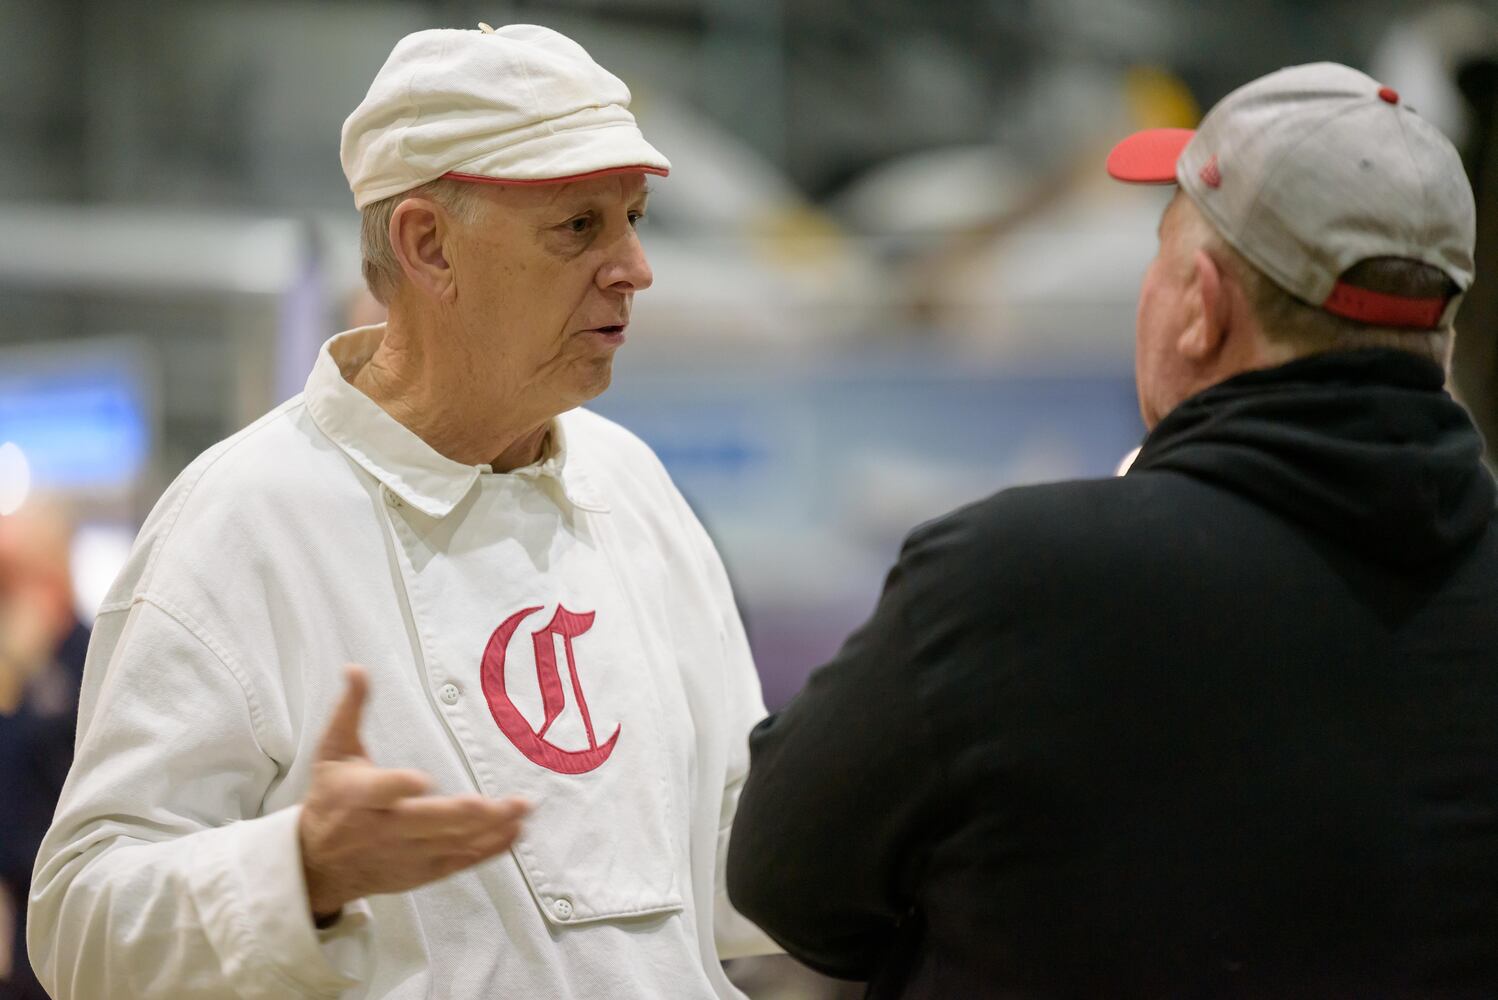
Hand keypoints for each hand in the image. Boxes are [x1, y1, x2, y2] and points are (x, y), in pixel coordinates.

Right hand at [298, 665, 529, 919]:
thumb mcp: (332, 752)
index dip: (399, 786)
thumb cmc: (330, 798)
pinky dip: (487, 850)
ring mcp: (404, 854)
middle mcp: (383, 828)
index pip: (381, 790)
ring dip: (491, 829)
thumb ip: (350, 711)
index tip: (423, 780)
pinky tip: (514, 833)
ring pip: (451, 844)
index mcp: (359, 796)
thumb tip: (356, 668)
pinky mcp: (419, 872)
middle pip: (429, 822)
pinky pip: (458, 863)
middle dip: (472, 813)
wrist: (317, 865)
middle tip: (512, 801)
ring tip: (523, 812)